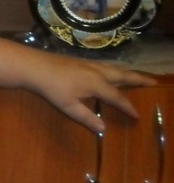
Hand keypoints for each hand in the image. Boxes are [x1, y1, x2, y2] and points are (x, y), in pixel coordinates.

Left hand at [0, 31, 156, 132]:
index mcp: (96, 84)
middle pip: (122, 75)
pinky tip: (110, 69)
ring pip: (113, 67)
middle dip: (138, 79)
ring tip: (137, 74)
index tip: (137, 115)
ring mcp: (88, 63)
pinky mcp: (79, 60)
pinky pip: (104, 63)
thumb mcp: (68, 106)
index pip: (117, 97)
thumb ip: (86, 117)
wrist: (34, 66)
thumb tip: (102, 129)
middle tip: (153, 81)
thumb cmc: (51, 87)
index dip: (128, 107)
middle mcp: (96, 71)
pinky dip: (115, 67)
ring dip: (127, 71)